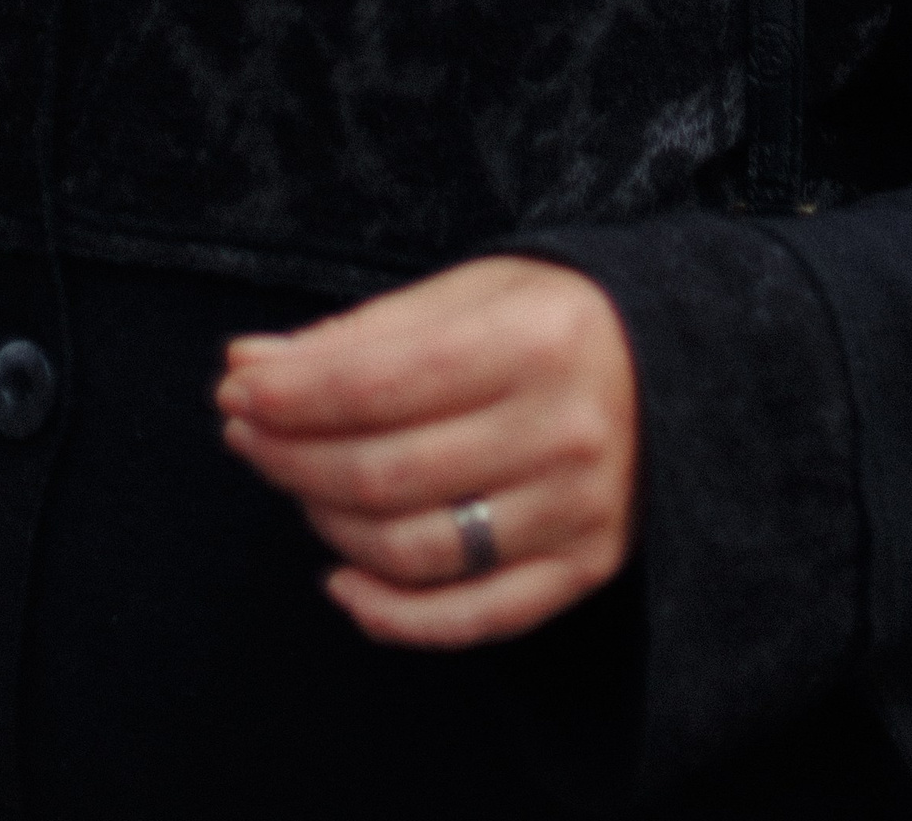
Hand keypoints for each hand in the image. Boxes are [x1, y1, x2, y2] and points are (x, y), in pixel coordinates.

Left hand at [216, 256, 639, 646]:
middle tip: (244, 433)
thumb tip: (248, 365)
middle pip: (386, 472)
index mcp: (535, 340)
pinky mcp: (585, 568)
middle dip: (291, 455)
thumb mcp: (470, 293)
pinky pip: (470, 617)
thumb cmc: (552, 319)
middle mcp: (564, 429)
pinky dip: (390, 614)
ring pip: (414, 548)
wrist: (677, 367)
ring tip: (295, 484)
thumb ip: (361, 334)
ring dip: (326, 524)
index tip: (234, 388)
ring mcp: (578, 509)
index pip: (381, 382)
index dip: (293, 394)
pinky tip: (340, 580)